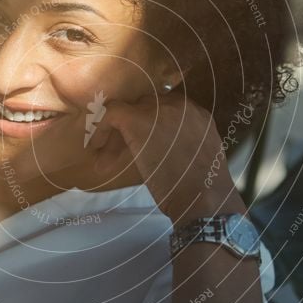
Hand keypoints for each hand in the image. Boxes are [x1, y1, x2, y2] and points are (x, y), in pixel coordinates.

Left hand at [89, 92, 245, 222]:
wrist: (203, 197)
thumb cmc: (203, 189)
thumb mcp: (198, 157)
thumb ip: (182, 143)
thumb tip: (159, 148)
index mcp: (195, 114)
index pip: (164, 109)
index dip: (148, 126)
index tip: (139, 146)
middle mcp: (179, 105)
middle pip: (145, 107)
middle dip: (131, 129)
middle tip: (120, 153)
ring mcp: (159, 110)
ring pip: (129, 111)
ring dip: (116, 135)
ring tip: (106, 158)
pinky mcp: (138, 120)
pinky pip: (113, 112)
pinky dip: (101, 128)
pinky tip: (99, 148)